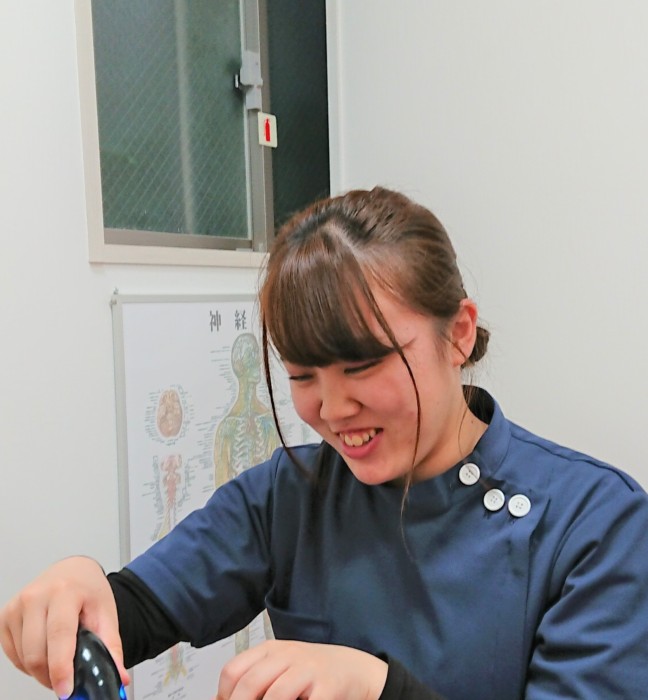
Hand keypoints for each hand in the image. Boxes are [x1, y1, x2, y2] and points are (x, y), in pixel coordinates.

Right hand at [0, 556, 128, 698]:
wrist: (72, 571)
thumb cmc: (88, 590)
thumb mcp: (106, 612)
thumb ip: (112, 646)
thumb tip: (120, 677)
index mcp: (65, 591)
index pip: (60, 635)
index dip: (61, 667)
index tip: (66, 689)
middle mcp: (37, 596)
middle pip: (37, 653)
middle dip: (52, 676)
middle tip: (67, 680)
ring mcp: (17, 605)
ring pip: (23, 658)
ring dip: (40, 671)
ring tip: (59, 659)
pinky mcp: (5, 616)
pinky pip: (12, 655)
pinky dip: (27, 663)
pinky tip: (44, 652)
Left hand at [217, 639, 387, 699]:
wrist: (356, 669)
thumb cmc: (314, 672)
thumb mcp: (281, 669)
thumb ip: (254, 681)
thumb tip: (218, 699)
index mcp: (271, 650)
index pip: (234, 670)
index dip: (224, 696)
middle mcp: (288, 655)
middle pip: (250, 683)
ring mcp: (309, 670)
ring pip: (275, 695)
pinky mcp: (328, 687)